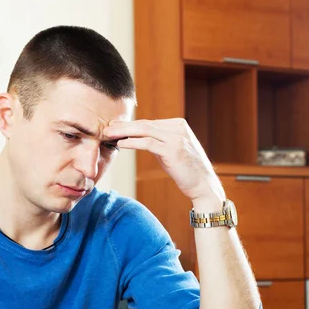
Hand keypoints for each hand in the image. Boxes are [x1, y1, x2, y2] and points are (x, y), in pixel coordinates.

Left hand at [104, 118, 225, 208]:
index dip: (128, 125)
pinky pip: (148, 143)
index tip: (113, 127)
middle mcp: (177, 128)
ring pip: (144, 131)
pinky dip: (132, 142)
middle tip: (105, 128)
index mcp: (177, 125)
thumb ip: (157, 142)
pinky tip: (121, 144)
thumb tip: (136, 138)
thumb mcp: (170, 151)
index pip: (147, 123)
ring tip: (108, 134)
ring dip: (123, 132)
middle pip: (144, 124)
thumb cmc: (186, 170)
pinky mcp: (173, 150)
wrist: (203, 185)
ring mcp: (176, 138)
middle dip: (122, 126)